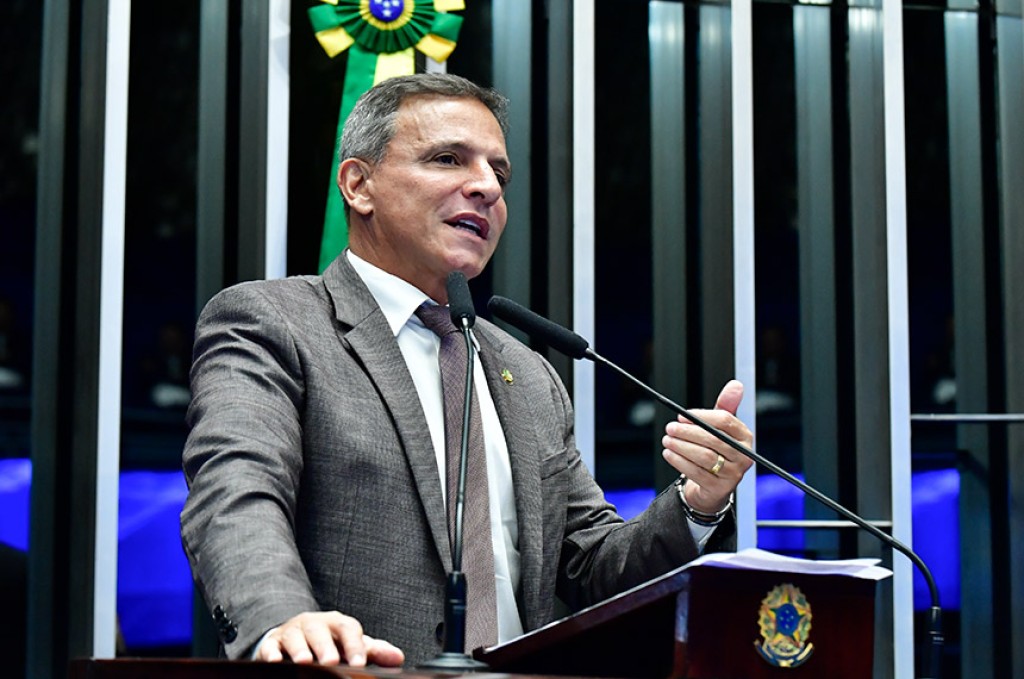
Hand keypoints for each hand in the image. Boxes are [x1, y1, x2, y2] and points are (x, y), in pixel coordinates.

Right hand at [255, 611, 404, 666]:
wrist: (296, 634)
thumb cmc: (330, 642)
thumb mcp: (351, 644)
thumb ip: (373, 651)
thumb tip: (398, 658)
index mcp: (336, 623)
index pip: (348, 629)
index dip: (354, 645)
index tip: (359, 664)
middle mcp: (314, 624)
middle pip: (320, 632)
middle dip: (325, 647)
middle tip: (331, 662)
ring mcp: (292, 632)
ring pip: (295, 637)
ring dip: (299, 650)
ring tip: (305, 662)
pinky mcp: (272, 642)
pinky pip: (270, 646)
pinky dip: (271, 653)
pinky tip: (275, 661)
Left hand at [661, 380, 753, 513]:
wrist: (714, 484)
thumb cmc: (716, 449)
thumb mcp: (721, 427)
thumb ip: (725, 406)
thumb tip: (736, 385)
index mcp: (745, 436)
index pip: (725, 420)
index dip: (701, 416)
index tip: (682, 416)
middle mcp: (743, 455)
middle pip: (713, 439)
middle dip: (688, 432)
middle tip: (670, 428)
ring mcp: (734, 474)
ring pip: (704, 456)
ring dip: (681, 447)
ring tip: (667, 440)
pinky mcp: (720, 488)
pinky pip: (697, 473)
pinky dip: (680, 462)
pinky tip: (669, 454)